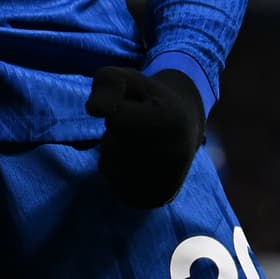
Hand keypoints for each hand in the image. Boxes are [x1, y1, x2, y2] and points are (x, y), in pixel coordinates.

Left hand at [85, 67, 204, 207]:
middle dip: (115, 130)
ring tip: (139, 141)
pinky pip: (109, 176)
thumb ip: (108, 82)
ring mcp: (162, 182)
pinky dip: (114, 165)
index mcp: (171, 122)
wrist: (185, 132)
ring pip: (107, 160)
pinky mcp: (150, 198)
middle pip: (110, 142)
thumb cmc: (153, 101)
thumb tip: (94, 109)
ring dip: (114, 148)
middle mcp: (171, 157)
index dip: (116, 106)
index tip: (135, 105)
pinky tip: (135, 159)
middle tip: (139, 124)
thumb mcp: (132, 80)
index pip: (116, 118)